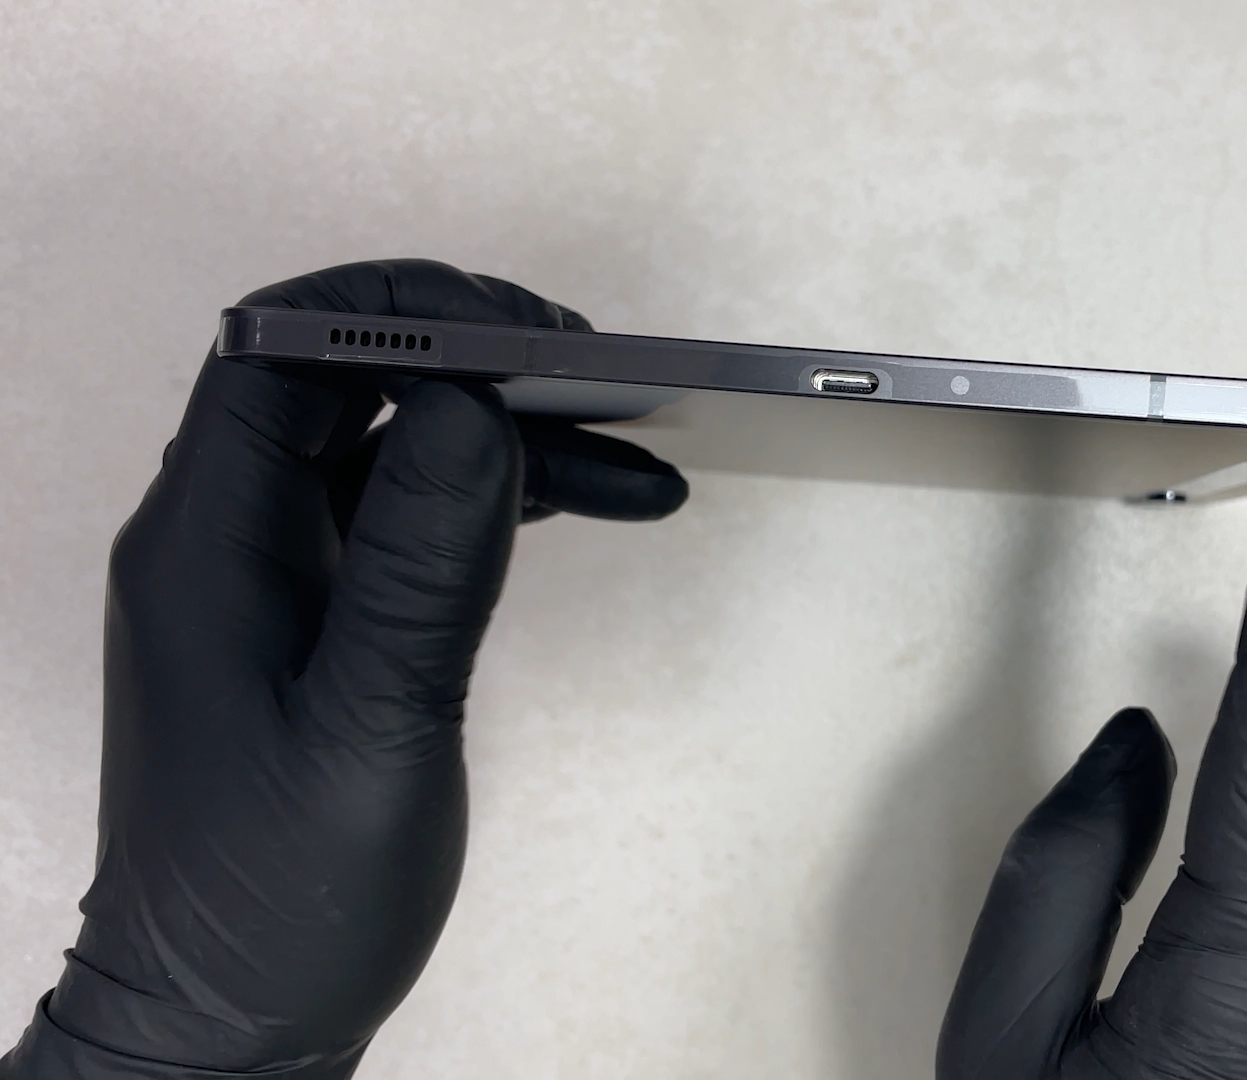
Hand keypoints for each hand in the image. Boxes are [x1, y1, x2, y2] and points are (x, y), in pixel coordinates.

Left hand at [1, 261, 685, 1078]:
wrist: (229, 1021)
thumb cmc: (282, 891)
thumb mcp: (369, 726)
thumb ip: (420, 563)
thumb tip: (472, 406)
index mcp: (208, 538)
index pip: (285, 349)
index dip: (406, 313)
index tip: (532, 334)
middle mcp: (229, 535)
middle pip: (349, 384)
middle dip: (477, 360)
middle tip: (606, 378)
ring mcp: (276, 578)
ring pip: (397, 452)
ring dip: (513, 439)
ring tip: (640, 456)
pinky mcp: (324, 622)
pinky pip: (414, 523)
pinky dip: (504, 506)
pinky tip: (601, 510)